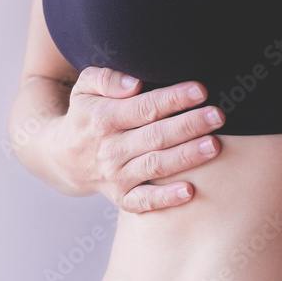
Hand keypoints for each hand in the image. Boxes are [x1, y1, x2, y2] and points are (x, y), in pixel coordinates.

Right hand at [51, 66, 223, 212]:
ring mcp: (115, 175)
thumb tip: (134, 84)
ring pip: (155, 166)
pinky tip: (190, 192)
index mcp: (103, 118)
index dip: (173, 99)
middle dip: (189, 125)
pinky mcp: (121, 198)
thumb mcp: (85, 88)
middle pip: (155, 136)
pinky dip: (165, 199)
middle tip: (218, 115)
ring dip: (186, 157)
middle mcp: (110, 149)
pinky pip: (143, 202)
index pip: (144, 107)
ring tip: (214, 146)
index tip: (200, 90)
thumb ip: (106, 78)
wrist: (63, 158)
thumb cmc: (85, 114)